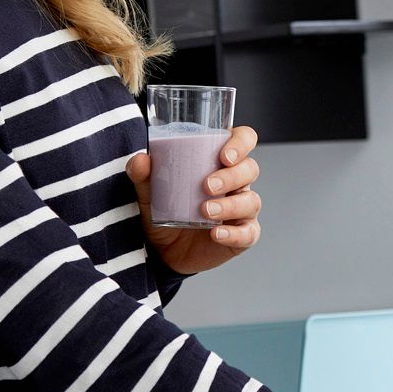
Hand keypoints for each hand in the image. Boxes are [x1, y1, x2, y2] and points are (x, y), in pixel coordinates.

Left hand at [127, 125, 260, 275]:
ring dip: (230, 205)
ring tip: (206, 210)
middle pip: (250, 169)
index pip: (244, 140)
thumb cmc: (166, 212)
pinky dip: (234, 233)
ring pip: (251, 201)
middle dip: (232, 175)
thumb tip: (141, 159)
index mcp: (220, 163)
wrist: (164, 251)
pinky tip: (216, 233)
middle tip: (207, 185)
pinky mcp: (241, 236)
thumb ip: (144, 176)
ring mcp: (241, 210)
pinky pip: (248, 233)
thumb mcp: (150, 193)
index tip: (224, 155)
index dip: (241, 143)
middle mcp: (236, 183)